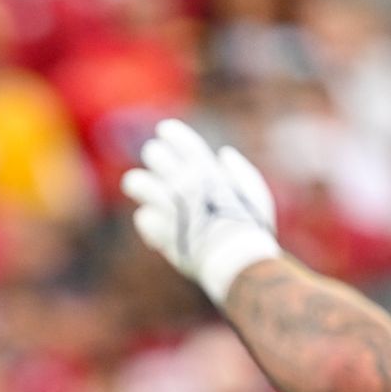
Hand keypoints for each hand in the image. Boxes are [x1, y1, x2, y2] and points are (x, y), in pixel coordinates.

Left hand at [121, 119, 280, 305]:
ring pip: (135, 182)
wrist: (236, 262)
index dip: (172, 133)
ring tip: (138, 187)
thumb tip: (224, 153)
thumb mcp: (255, 195)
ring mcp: (169, 206)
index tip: (164, 129)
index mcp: (209, 173)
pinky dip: (149, 222)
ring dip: (137, 184)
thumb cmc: (250, 229)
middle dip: (154, 155)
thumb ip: (240, 172)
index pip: (184, 142)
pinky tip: (157, 229)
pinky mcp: (158, 230)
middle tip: (155, 160)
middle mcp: (185, 184)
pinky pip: (142, 217)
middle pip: (154, 155)